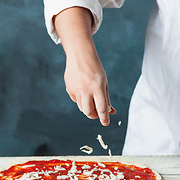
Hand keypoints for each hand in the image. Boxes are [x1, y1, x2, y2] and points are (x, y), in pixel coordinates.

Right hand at [54, 7, 115, 125]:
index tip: (106, 123)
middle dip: (93, 116)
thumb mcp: (104, 82)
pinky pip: (76, 100)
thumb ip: (106, 97)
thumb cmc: (95, 69)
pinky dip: (80, 99)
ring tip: (91, 99)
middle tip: (97, 114)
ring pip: (82, 107)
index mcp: (97, 87)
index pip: (101, 107)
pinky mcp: (69, 88)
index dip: (104, 117)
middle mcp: (86, 89)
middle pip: (88, 112)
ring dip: (87, 107)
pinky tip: (82, 89)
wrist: (80, 55)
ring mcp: (76, 89)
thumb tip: (111, 111)